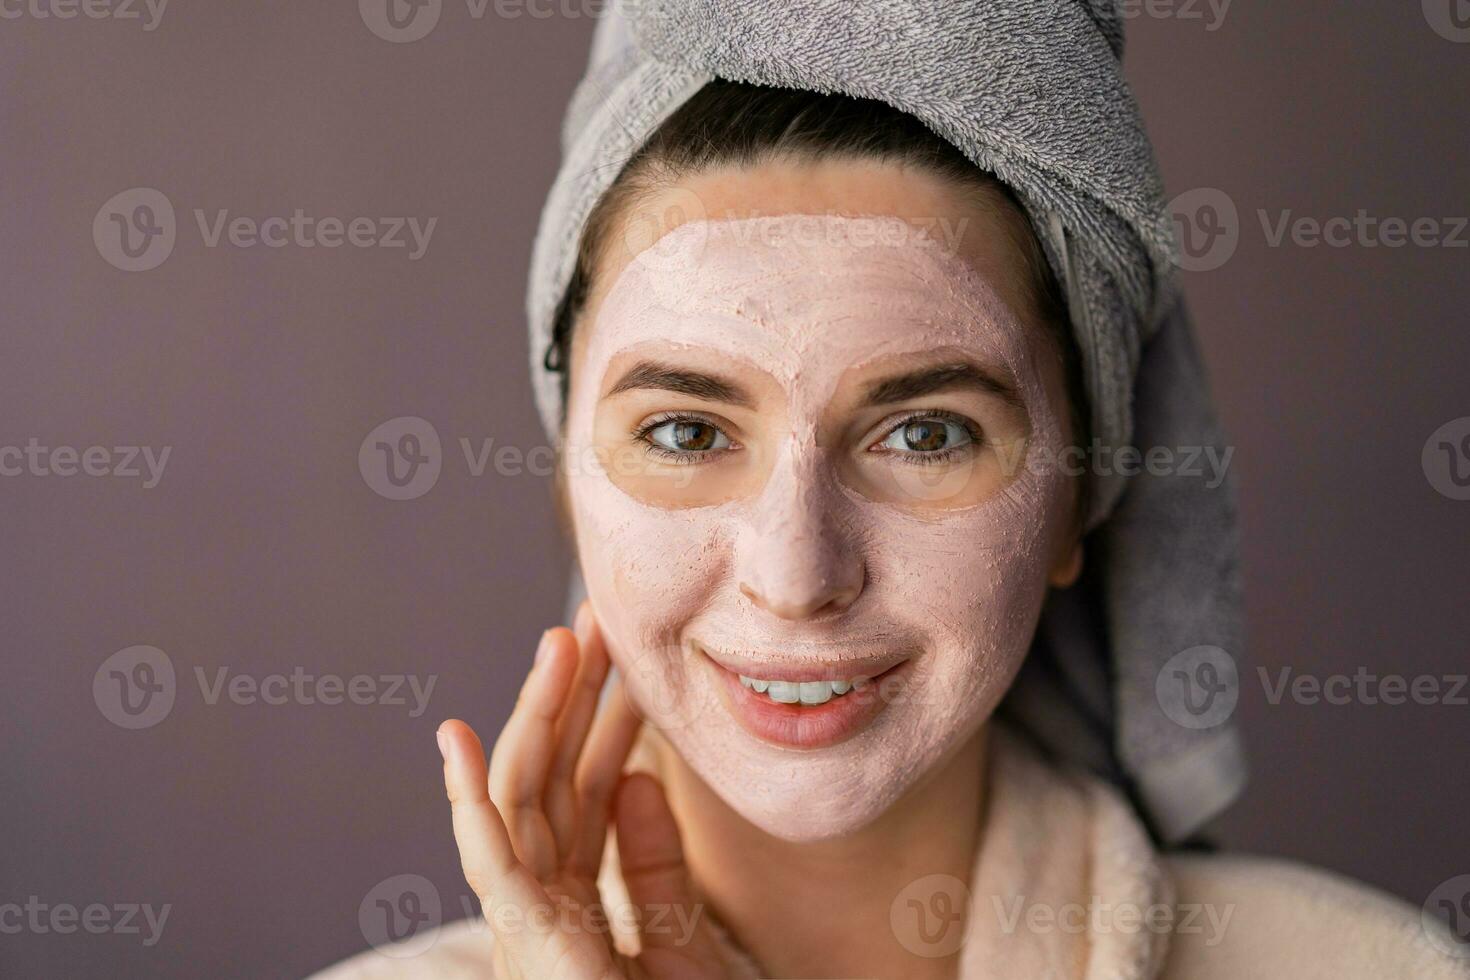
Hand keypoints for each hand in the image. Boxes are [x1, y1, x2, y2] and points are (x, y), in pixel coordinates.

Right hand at [437, 602, 728, 978]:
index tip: (627, 661)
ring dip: (536, 714)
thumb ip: (656, 863)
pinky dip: (465, 795)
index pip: (588, 791)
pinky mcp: (518, 933)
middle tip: (595, 621)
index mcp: (578, 901)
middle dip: (571, 697)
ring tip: (560, 641)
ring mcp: (523, 916)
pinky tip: (450, 735)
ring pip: (521, 793)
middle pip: (553, 777)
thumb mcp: (678, 937)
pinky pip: (485, 856)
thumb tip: (642, 777)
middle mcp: (541, 901)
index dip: (604, 722)